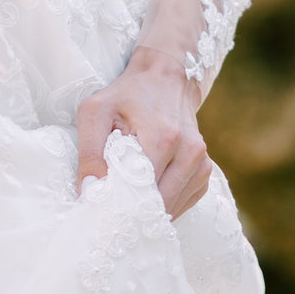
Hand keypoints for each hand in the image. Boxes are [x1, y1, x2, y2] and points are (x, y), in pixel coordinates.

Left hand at [75, 46, 209, 219]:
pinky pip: (184, 201)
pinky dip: (165, 203)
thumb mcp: (95, 112)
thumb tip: (89, 191)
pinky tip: (147, 194)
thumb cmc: (126, 95)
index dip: (120, 206)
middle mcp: (189, 152)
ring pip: (173, 207)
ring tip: (127, 204)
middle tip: (111, 215)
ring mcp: (201, 162)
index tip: (102, 213)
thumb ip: (89, 151)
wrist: (164, 77)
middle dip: (134, 213)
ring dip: (150, 211)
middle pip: (159, 204)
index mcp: (163, 138)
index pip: (142, 191)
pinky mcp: (204, 169)